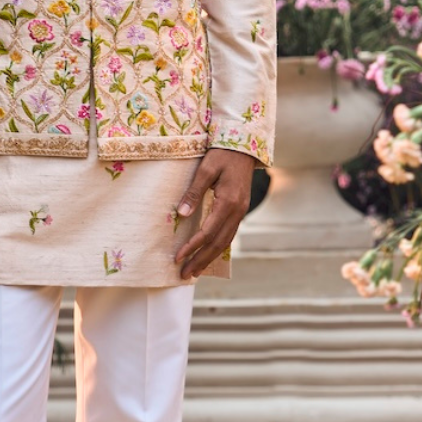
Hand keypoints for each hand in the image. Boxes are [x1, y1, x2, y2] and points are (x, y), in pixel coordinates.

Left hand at [174, 148, 257, 279]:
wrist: (244, 147)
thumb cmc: (222, 154)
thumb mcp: (206, 169)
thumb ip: (193, 192)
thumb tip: (181, 214)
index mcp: (228, 202)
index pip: (207, 232)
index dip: (192, 247)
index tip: (178, 258)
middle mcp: (237, 211)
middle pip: (218, 244)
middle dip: (201, 260)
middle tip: (185, 275)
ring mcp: (241, 212)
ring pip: (225, 242)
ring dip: (210, 258)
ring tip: (195, 271)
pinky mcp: (240, 211)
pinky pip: (229, 235)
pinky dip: (218, 248)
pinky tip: (209, 255)